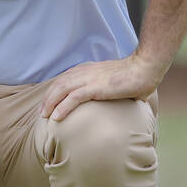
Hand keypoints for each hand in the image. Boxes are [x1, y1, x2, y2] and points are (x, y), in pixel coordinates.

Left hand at [40, 53, 165, 121]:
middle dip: (47, 98)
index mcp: (89, 69)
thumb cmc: (136, 77)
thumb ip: (110, 89)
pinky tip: (56, 117)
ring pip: (61, 90)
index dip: (54, 91)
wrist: (145, 69)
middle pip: (58, 84)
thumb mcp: (116, 81)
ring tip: (44, 116)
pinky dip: (62, 108)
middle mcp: (85, 72)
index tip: (49, 102)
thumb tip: (117, 100)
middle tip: (41, 112)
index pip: (65, 79)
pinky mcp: (95, 88)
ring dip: (50, 104)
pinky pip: (72, 98)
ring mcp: (89, 79)